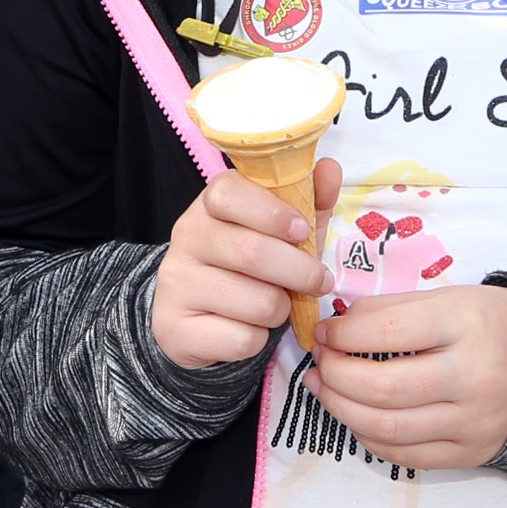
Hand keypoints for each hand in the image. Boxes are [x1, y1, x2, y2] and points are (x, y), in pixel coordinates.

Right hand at [149, 158, 342, 369]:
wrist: (193, 319)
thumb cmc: (248, 267)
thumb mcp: (280, 231)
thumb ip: (307, 200)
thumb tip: (330, 167)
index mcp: (208, 207)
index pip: (228, 193)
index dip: (272, 212)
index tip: (301, 231)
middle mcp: (186, 239)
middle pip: (252, 253)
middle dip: (301, 272)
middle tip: (319, 282)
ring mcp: (177, 284)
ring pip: (256, 302)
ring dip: (282, 310)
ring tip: (276, 305)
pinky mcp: (177, 328)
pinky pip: (243, 339)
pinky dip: (260, 339)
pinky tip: (249, 329)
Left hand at [308, 284, 506, 468]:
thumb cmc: (487, 324)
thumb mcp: (446, 298)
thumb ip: (390, 309)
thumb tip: (336, 328)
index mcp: (465, 325)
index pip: (386, 333)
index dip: (341, 335)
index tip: (323, 332)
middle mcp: (473, 377)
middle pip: (381, 387)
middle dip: (334, 375)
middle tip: (318, 361)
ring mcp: (474, 422)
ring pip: (388, 427)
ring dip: (340, 408)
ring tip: (322, 388)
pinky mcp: (471, 453)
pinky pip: (405, 455)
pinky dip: (368, 437)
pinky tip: (354, 416)